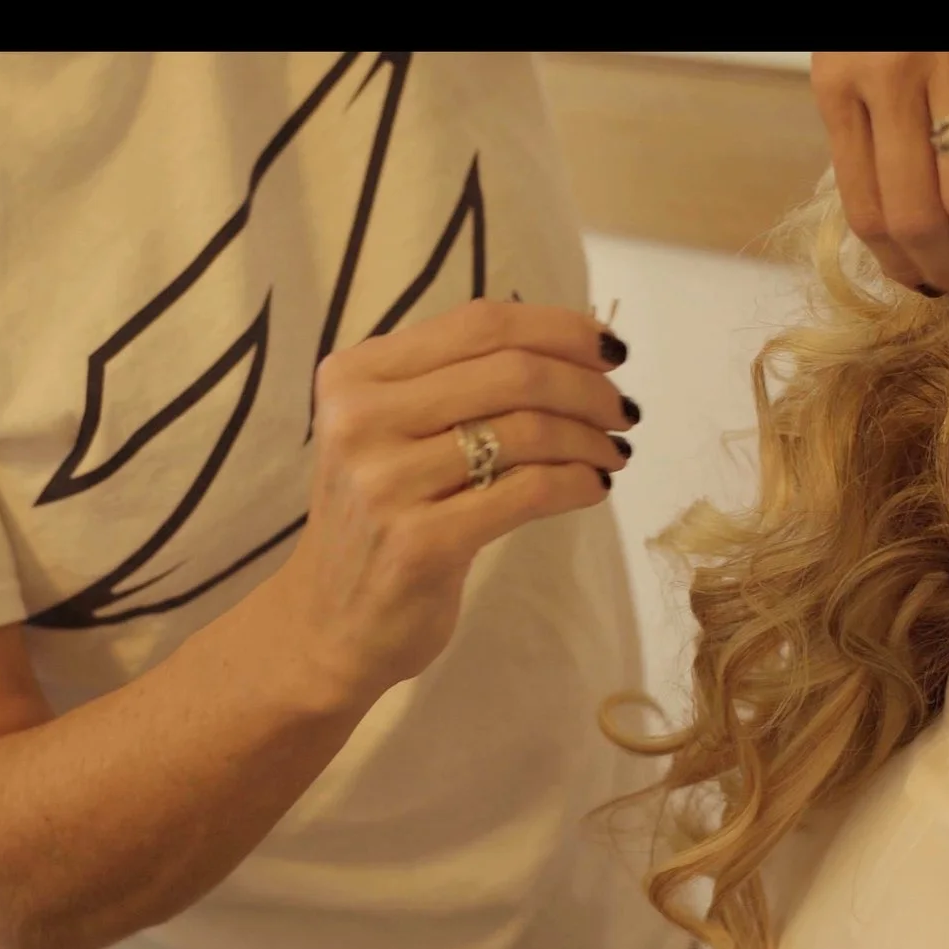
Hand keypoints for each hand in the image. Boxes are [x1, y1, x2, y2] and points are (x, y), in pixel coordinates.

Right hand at [264, 299, 636, 707]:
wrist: (326, 624)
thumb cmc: (374, 520)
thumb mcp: (389, 432)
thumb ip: (452, 384)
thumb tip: (573, 349)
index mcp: (355, 376)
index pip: (479, 324)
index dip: (559, 329)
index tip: (607, 351)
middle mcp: (361, 418)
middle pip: (512, 371)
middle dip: (587, 386)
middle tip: (622, 410)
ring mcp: (387, 482)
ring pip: (527, 430)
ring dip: (589, 437)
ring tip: (612, 452)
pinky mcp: (420, 542)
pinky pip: (529, 491)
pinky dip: (578, 482)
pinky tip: (593, 487)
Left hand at [810, 52, 948, 295]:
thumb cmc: (884, 21)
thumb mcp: (853, 62)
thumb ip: (867, 122)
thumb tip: (891, 208)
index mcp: (836, 90)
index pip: (865, 208)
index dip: (898, 262)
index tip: (925, 283)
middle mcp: (880, 81)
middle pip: (912, 214)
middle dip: (944, 266)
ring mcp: (934, 59)